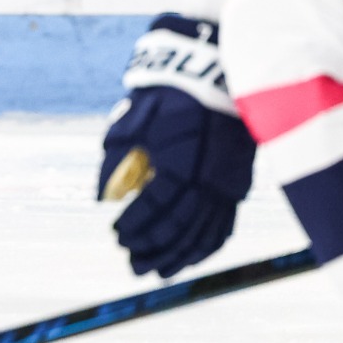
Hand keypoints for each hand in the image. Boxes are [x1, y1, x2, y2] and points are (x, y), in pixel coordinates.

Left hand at [99, 14, 255, 277]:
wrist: (215, 71)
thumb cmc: (168, 93)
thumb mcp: (134, 119)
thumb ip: (117, 159)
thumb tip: (104, 196)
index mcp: (178, 163)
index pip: (153, 208)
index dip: (134, 226)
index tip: (117, 236)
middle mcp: (206, 179)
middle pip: (180, 228)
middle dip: (155, 250)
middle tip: (134, 264)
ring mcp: (226, 183)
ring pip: (204, 233)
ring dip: (181, 255)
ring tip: (159, 270)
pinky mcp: (238, 182)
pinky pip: (224, 224)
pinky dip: (207, 244)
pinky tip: (192, 255)